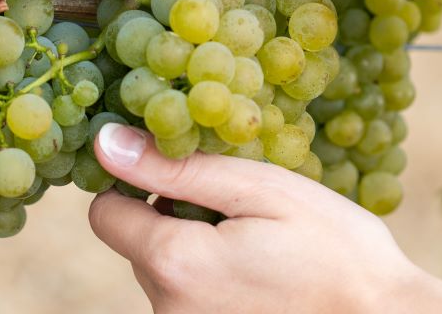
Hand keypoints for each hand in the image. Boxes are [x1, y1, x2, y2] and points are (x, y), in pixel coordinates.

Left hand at [88, 122, 441, 313]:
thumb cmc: (337, 251)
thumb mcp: (262, 189)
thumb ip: (177, 167)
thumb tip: (105, 144)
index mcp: (174, 263)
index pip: (105, 213)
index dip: (138, 182)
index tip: (187, 174)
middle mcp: (167, 310)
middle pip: (138, 244)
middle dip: (177, 217)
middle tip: (244, 211)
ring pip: (167, 274)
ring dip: (199, 250)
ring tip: (261, 247)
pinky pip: (191, 301)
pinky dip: (215, 282)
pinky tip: (263, 277)